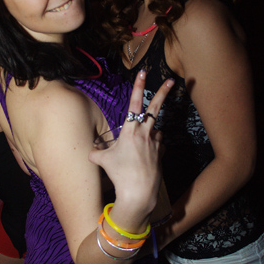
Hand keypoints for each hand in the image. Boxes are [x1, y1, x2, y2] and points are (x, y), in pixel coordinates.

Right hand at [89, 71, 173, 214]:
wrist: (138, 192)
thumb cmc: (119, 174)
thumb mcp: (102, 161)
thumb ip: (96, 151)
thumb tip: (91, 150)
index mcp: (130, 130)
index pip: (135, 103)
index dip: (139, 86)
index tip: (144, 72)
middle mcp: (145, 133)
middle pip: (155, 108)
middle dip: (164, 92)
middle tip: (172, 80)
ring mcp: (156, 143)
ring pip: (154, 131)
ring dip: (148, 134)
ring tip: (137, 153)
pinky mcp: (162, 153)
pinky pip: (157, 145)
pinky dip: (153, 147)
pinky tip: (145, 159)